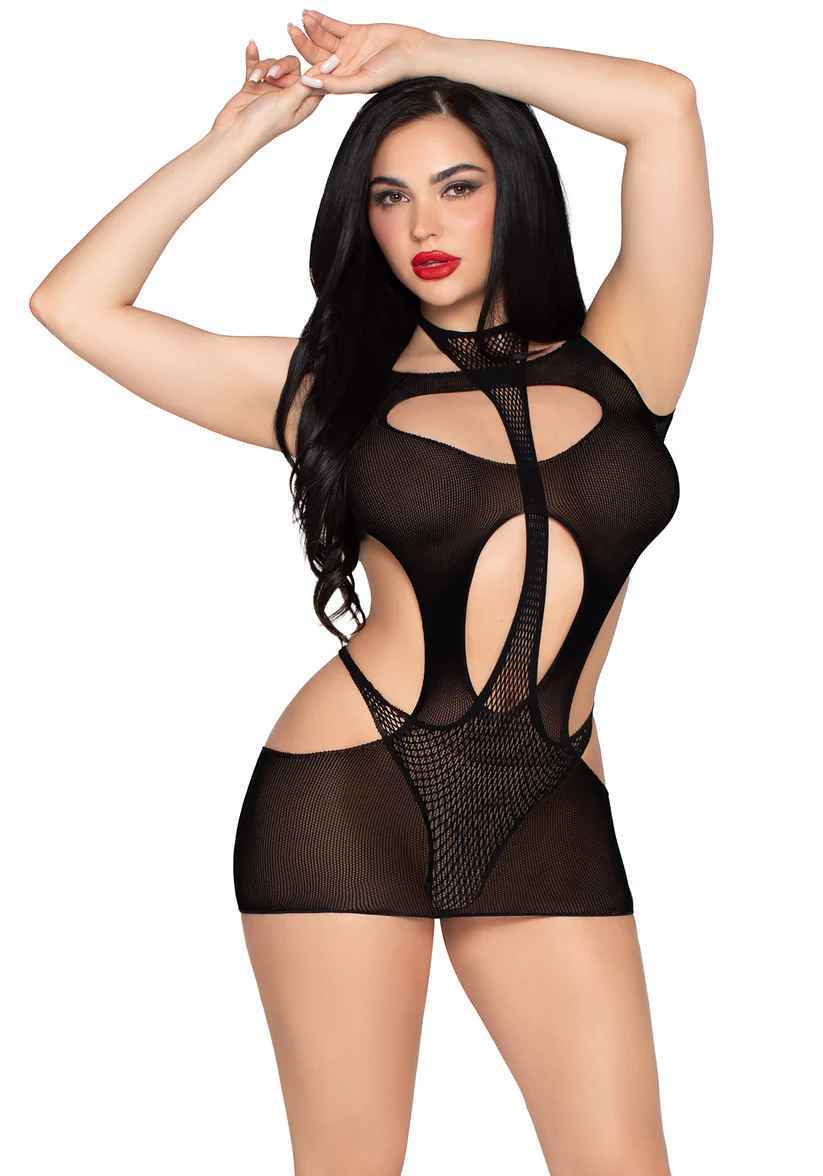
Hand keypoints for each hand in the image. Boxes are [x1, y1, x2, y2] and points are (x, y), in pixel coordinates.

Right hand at [210, 40, 324, 147]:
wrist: (234, 131)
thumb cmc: (264, 123)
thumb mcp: (290, 101)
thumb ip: (308, 83)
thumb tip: (330, 68)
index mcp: (303, 103)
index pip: (316, 80)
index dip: (317, 68)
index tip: (322, 55)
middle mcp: (290, 95)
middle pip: (292, 66)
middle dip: (280, 67)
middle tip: (272, 76)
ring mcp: (272, 90)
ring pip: (273, 64)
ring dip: (262, 68)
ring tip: (255, 79)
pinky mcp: (256, 85)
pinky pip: (257, 65)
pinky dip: (254, 59)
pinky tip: (252, 47)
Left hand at [287, 11, 434, 93]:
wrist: (413, 51)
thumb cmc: (393, 72)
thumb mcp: (362, 82)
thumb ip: (336, 84)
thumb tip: (308, 84)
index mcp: (343, 82)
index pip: (316, 77)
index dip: (302, 69)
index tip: (290, 61)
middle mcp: (343, 66)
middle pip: (316, 55)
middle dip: (302, 43)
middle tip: (291, 30)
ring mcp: (347, 49)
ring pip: (322, 39)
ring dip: (311, 29)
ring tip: (301, 19)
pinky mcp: (354, 33)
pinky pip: (333, 26)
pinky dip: (321, 20)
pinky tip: (309, 13)